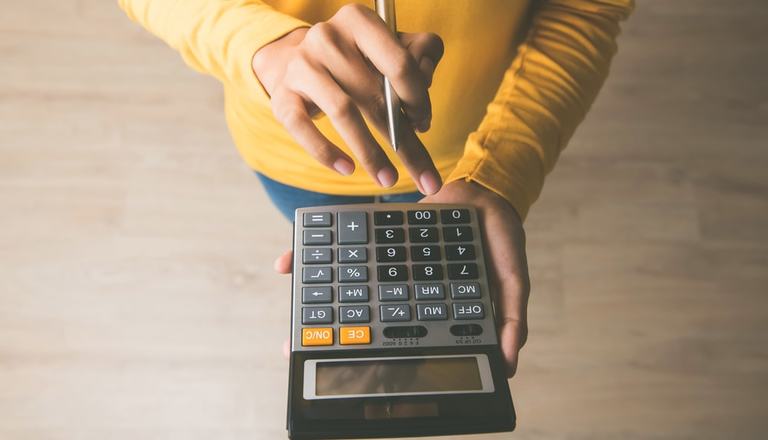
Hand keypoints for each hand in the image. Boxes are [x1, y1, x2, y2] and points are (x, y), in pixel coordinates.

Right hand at [252, 3, 443, 194]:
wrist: (296, 63)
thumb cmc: (354, 61)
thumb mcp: (389, 48)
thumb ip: (421, 54)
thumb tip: (426, 82)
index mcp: (358, 21)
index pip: (399, 63)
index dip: (418, 99)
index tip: (424, 124)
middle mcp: (326, 38)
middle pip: (375, 96)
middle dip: (403, 141)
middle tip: (424, 177)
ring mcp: (301, 67)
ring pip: (342, 112)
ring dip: (370, 152)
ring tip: (387, 178)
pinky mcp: (282, 96)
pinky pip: (303, 128)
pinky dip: (325, 152)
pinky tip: (347, 169)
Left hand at [274, 181, 529, 375]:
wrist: (485, 190)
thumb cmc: (500, 240)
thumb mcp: (514, 279)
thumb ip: (513, 317)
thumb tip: (509, 361)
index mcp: (433, 305)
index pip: (400, 338)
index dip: (374, 355)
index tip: (347, 370)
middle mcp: (406, 290)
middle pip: (363, 318)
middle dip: (331, 336)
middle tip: (295, 352)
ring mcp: (391, 266)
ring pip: (347, 288)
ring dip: (317, 301)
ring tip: (289, 323)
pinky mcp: (378, 240)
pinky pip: (348, 250)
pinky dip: (318, 258)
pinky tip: (288, 264)